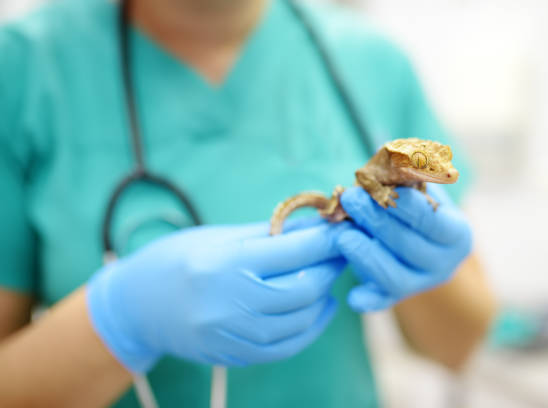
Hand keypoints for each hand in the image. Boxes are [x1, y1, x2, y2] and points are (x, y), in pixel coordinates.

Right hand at [86, 218, 346, 372]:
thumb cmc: (177, 259)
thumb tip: (315, 226)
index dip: (326, 239)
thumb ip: (270, 234)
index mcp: (224, 263)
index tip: (342, 229)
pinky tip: (318, 306)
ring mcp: (231, 335)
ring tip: (329, 275)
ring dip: (324, 296)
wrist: (136, 305)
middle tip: (340, 251)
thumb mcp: (219, 236)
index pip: (294, 252)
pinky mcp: (234, 355)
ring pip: (301, 319)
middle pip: (305, 288)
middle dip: (331, 267)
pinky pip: (286, 346)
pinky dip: (310, 326)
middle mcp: (229, 303)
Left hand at [337, 184, 471, 312]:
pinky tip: (352, 297)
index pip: (433, 221)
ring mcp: (419, 284)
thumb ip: (408, 176)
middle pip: (409, 246)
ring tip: (342, 233)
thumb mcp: (419, 187)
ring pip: (394, 277)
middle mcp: (443, 264)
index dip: (405, 205)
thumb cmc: (413, 206)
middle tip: (350, 199)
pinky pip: (380, 302)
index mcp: (456, 234)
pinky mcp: (394, 297)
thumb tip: (385, 158)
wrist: (417, 241)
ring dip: (366, 254)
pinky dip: (367, 301)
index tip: (379, 187)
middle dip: (376, 221)